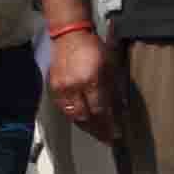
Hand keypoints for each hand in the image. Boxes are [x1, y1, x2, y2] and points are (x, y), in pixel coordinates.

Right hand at [47, 25, 112, 140]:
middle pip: (84, 117)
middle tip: (108, 138)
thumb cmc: (94, 48)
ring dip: (85, 126)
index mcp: (90, 80)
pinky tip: (83, 120)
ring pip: (72, 115)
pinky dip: (75, 116)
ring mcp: (61, 87)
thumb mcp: (111, 66)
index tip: (116, 134)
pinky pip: (64, 108)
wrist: (68, 35)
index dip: (108, 124)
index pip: (100, 110)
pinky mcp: (53, 87)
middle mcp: (73, 87)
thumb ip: (114, 89)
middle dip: (97, 130)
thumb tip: (120, 109)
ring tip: (97, 132)